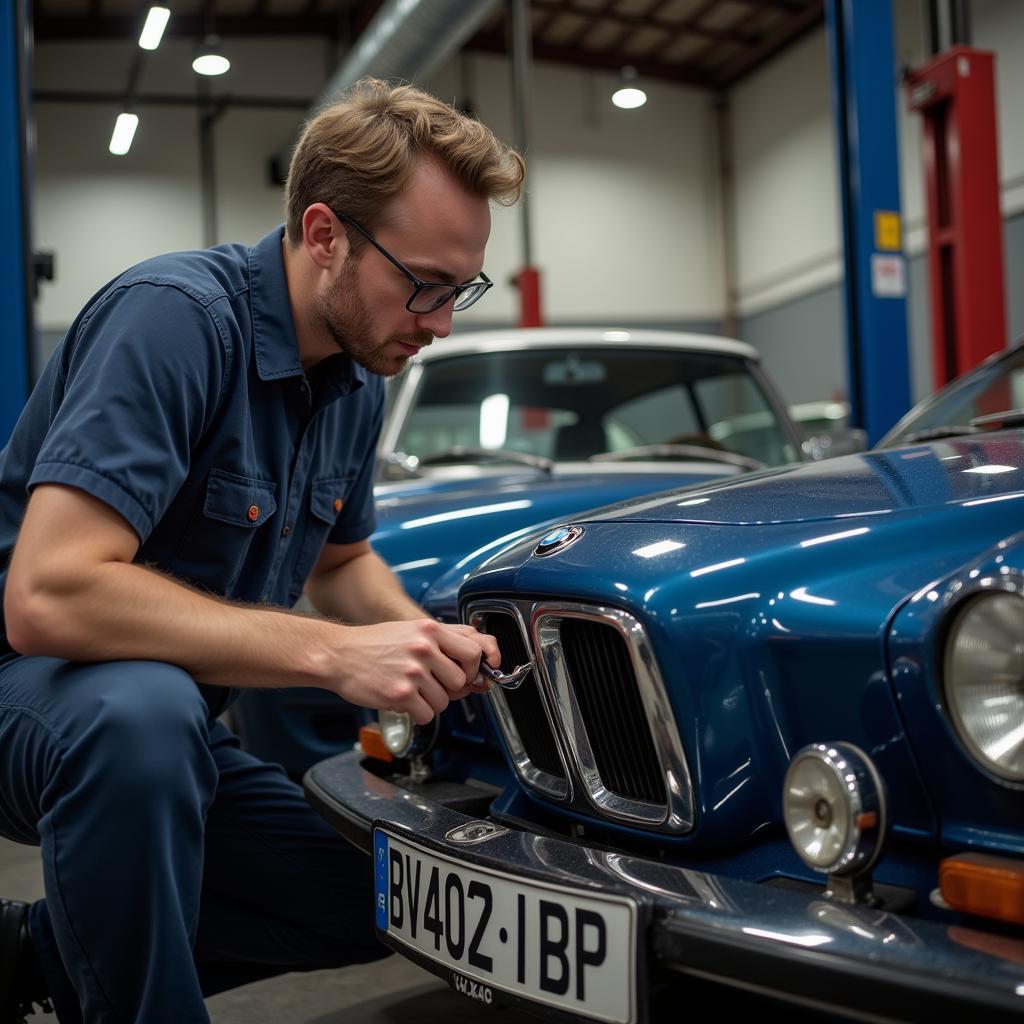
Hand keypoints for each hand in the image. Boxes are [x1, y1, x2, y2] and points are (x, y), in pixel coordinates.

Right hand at [323, 619, 500, 723]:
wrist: (339, 655)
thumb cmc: (375, 644)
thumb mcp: (412, 630)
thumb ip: (444, 639)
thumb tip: (478, 656)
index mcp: (430, 630)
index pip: (474, 651)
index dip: (475, 668)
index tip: (470, 676)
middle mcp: (424, 648)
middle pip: (461, 681)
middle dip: (449, 689)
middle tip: (431, 685)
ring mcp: (413, 671)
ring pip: (444, 701)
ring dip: (430, 702)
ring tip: (411, 691)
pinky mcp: (401, 694)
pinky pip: (427, 715)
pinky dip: (418, 714)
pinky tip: (404, 701)